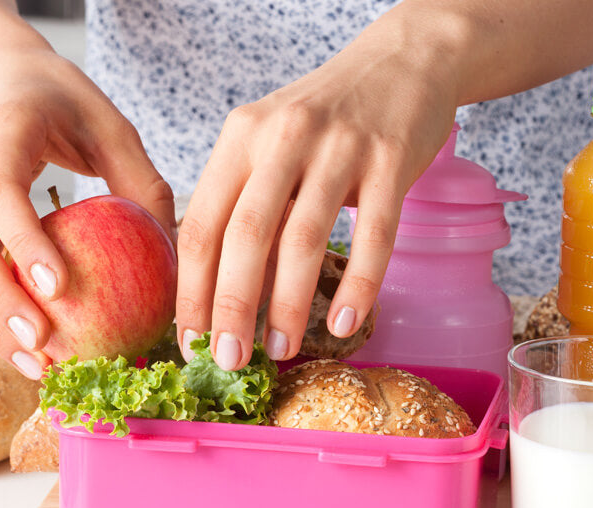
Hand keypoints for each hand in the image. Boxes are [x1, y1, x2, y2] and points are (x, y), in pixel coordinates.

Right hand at [0, 48, 173, 378]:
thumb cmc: (63, 103)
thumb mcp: (112, 126)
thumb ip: (141, 182)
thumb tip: (175, 252)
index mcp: (2, 131)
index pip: (0, 191)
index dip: (23, 241)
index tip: (56, 288)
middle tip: (42, 346)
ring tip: (35, 366)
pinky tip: (22, 355)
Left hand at [175, 15, 458, 368]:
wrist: (403, 61)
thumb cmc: (325, 118)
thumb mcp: (269, 142)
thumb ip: (244, 202)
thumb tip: (215, 291)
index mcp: (240, 138)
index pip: (201, 224)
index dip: (191, 289)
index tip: (190, 340)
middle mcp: (282, 138)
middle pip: (245, 236)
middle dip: (232, 308)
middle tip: (228, 361)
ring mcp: (339, 148)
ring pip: (303, 239)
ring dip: (287, 306)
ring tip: (280, 350)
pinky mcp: (390, 160)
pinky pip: (374, 236)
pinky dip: (357, 287)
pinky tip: (342, 324)